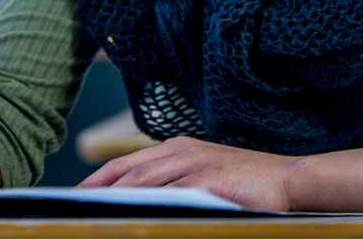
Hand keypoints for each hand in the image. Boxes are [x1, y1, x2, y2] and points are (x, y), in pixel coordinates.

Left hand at [78, 136, 295, 211]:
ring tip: (95, 212)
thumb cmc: (245, 182)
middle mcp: (181, 151)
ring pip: (144, 181)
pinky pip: (172, 193)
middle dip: (99, 190)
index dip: (98, 178)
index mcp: (176, 148)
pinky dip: (151, 204)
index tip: (77, 194)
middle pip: (129, 171)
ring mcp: (195, 163)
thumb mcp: (203, 174)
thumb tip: (140, 200)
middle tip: (75, 206)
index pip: (127, 163)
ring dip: (117, 197)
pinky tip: (135, 215)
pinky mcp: (209, 180)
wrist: (288, 178)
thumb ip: (173, 182)